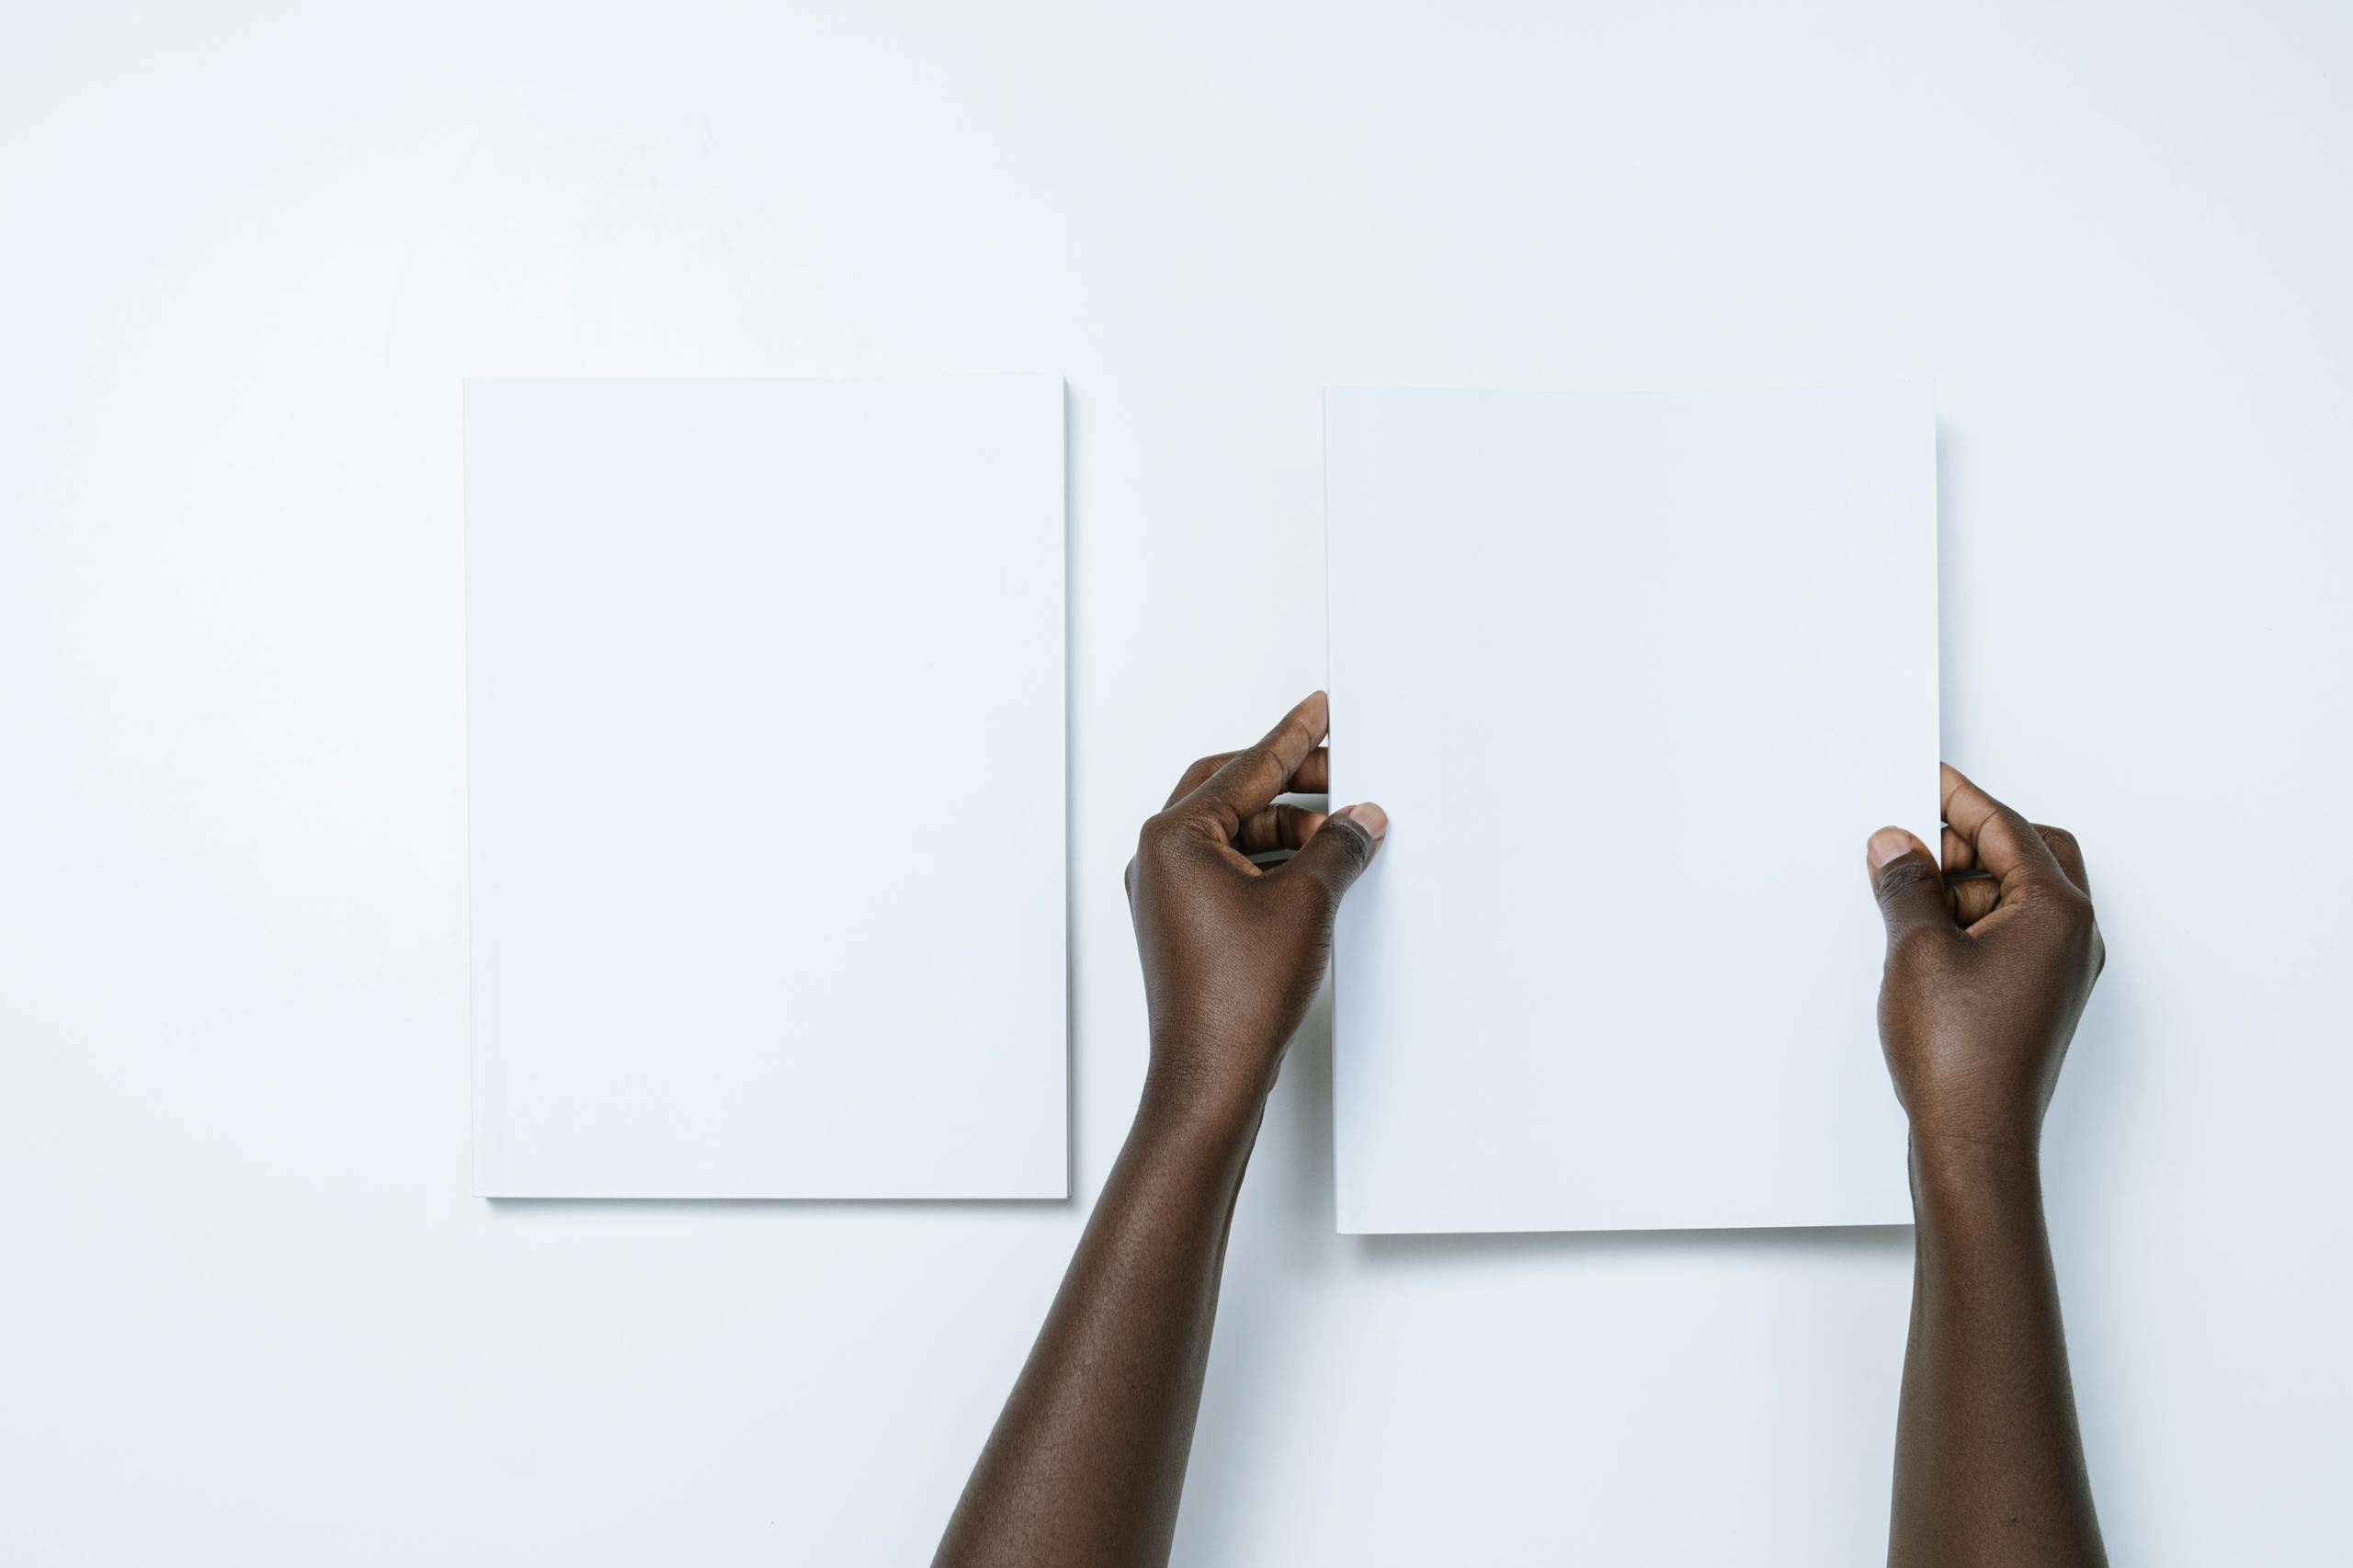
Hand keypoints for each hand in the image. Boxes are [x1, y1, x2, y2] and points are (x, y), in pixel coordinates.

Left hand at [1123, 692, 1386, 1131]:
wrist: (1212, 1075)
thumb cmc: (1235, 997)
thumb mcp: (1306, 903)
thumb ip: (1338, 848)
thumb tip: (1362, 820)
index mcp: (1173, 836)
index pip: (1245, 767)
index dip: (1294, 737)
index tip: (1320, 710)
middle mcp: (1159, 859)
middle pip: (1234, 792)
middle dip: (1292, 781)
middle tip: (1345, 771)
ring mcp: (1168, 894)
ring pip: (1236, 834)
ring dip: (1291, 828)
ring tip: (1346, 833)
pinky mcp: (1185, 924)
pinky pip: (1234, 870)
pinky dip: (1276, 863)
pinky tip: (1320, 871)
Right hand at [1866, 764, 2104, 1158]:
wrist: (1975, 1141)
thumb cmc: (1960, 1056)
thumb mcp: (1916, 949)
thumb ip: (1906, 884)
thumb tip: (1896, 845)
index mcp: (2057, 912)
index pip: (2008, 828)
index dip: (1959, 799)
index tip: (1923, 779)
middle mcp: (2073, 937)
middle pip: (2028, 854)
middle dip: (1968, 841)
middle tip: (1910, 844)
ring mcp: (2060, 970)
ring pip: (2017, 895)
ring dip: (1963, 884)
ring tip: (1903, 899)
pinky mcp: (2037, 996)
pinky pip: (2009, 934)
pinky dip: (1968, 921)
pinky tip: (1920, 937)